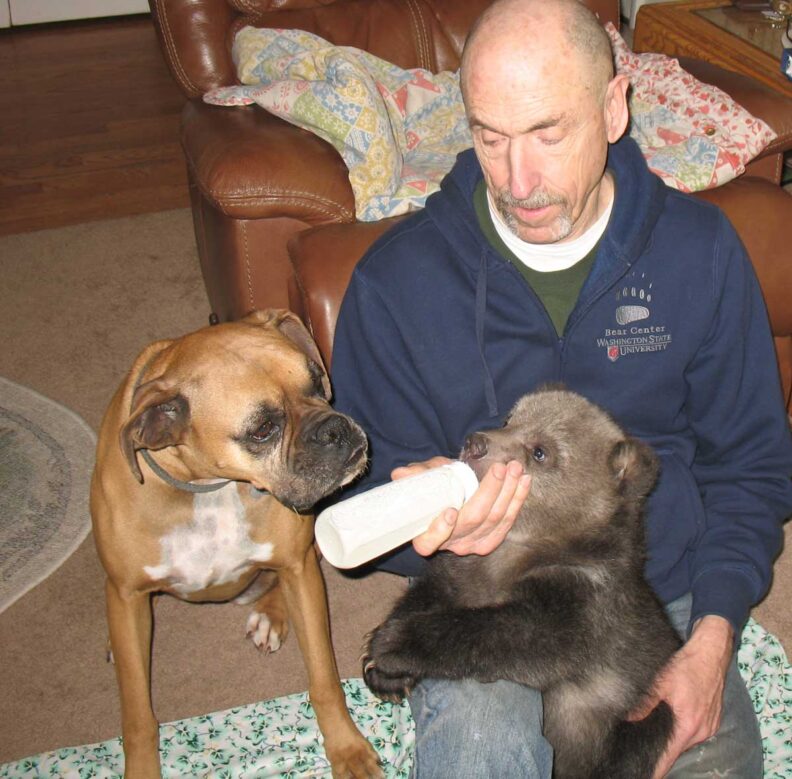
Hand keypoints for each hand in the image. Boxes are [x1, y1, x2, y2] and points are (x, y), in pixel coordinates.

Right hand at [392, 458, 530, 556]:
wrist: (448, 498)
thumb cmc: (432, 489)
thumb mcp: (422, 480)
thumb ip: (415, 476)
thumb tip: (401, 474)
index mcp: (425, 536)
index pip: (429, 541)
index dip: (440, 530)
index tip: (450, 510)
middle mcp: (450, 543)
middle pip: (473, 521)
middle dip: (490, 492)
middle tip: (500, 468)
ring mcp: (472, 544)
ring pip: (494, 521)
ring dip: (509, 492)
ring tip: (515, 468)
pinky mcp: (490, 541)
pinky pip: (507, 524)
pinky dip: (517, 501)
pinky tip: (523, 482)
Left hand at [630, 615, 733, 777]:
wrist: (711, 653)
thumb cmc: (686, 665)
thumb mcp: (661, 682)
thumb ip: (645, 703)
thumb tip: (626, 718)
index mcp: (687, 726)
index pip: (667, 759)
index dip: (654, 770)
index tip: (641, 775)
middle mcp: (699, 732)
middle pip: (675, 751)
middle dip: (658, 751)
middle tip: (637, 749)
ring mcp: (707, 727)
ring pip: (683, 741)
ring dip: (669, 738)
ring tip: (650, 734)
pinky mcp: (711, 721)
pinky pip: (692, 732)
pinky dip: (680, 730)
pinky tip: (668, 720)